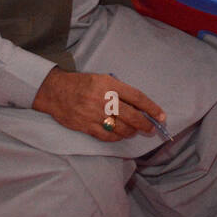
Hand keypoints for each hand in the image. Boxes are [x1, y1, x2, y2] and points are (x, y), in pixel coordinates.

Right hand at [32, 68, 163, 141]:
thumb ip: (119, 91)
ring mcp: (94, 114)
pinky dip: (116, 137)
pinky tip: (120, 135)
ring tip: (134, 131)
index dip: (151, 108)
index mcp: (109, 85)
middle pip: (131, 116)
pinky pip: (107, 136)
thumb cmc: (82, 84)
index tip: (161, 115)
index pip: (137, 97)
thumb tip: (139, 106)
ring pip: (121, 128)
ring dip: (131, 132)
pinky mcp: (86, 126)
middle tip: (150, 128)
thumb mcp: (102, 79)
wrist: (55, 91)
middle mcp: (103, 100)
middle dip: (144, 124)